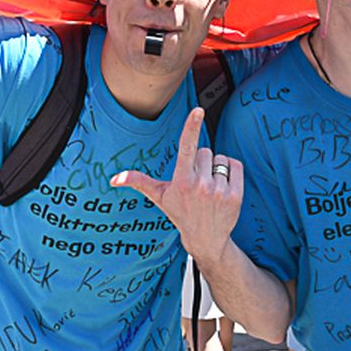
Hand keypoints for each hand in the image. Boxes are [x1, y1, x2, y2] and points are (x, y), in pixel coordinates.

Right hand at [111, 108, 242, 265]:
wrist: (206, 239)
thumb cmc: (181, 214)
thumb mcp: (160, 197)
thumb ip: (139, 182)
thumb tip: (114, 179)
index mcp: (181, 181)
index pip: (186, 147)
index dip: (191, 126)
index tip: (198, 110)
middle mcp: (200, 185)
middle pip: (205, 150)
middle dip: (201, 162)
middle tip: (197, 182)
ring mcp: (219, 190)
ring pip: (220, 158)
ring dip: (216, 168)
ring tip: (210, 187)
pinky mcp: (235, 194)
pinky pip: (236, 165)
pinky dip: (231, 171)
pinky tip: (223, 187)